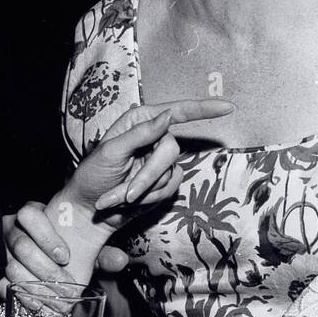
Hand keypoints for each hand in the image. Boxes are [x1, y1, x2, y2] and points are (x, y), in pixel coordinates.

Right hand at [0, 204, 128, 298]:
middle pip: (21, 245)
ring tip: (53, 302)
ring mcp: (0, 250)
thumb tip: (120, 260)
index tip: (65, 256)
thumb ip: (100, 253)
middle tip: (65, 287)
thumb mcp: (84, 249)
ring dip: (33, 285)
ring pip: (9, 265)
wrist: (45, 265)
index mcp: (34, 215)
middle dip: (44, 269)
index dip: (46, 236)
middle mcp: (13, 229)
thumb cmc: (66, 251)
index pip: (29, 214)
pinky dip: (18, 296)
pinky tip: (36, 306)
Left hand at [69, 99, 233, 215]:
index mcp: (140, 121)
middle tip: (127, 193)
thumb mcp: (111, 152)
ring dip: (144, 189)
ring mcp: (160, 160)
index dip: (203, 109)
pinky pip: (171, 187)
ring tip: (120, 196)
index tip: (227, 107)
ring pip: (171, 172)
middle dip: (148, 175)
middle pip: (171, 150)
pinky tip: (131, 200)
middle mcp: (154, 137)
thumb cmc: (92, 176)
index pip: (177, 111)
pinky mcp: (164, 180)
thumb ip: (140, 133)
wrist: (89, 208)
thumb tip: (168, 116)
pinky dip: (149, 197)